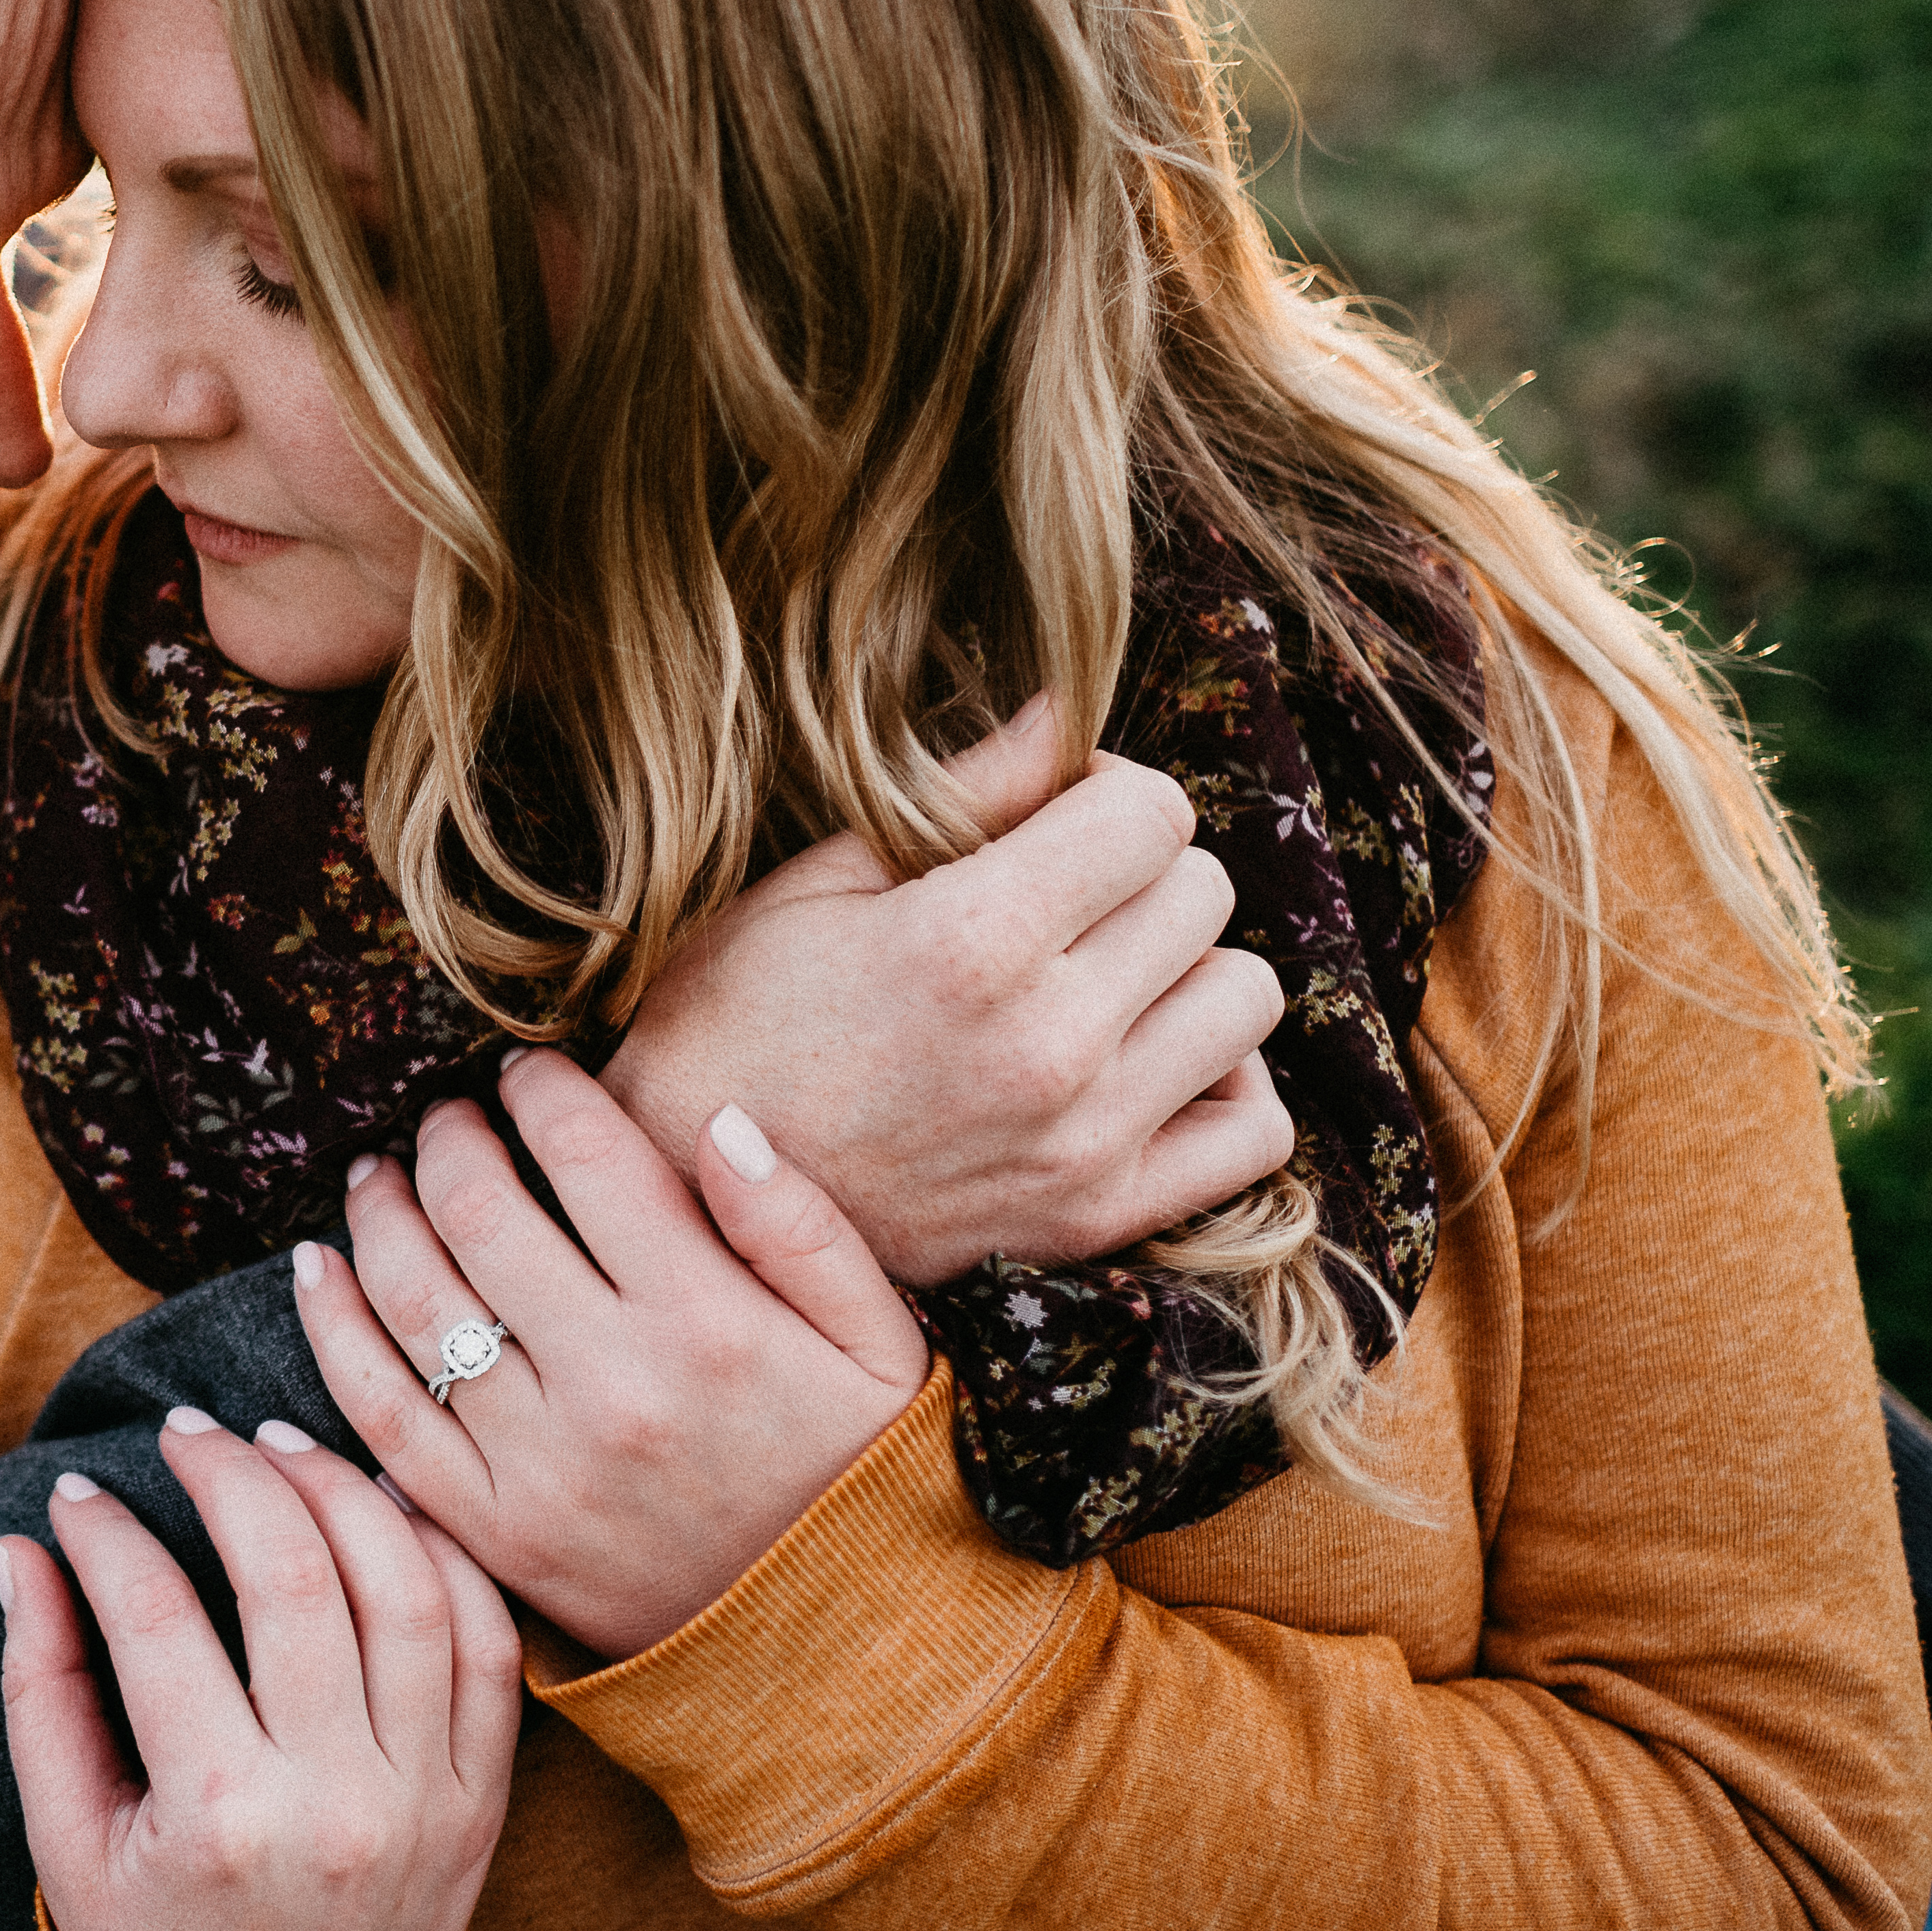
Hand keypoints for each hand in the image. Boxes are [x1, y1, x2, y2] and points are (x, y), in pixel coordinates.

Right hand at [0, 1409, 518, 1930]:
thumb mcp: (66, 1843)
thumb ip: (40, 1689)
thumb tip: (22, 1549)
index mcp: (218, 1818)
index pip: (155, 1614)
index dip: (106, 1533)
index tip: (77, 1493)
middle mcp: (336, 1805)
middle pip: (294, 1574)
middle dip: (232, 1473)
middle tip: (188, 1432)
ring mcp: (427, 1803)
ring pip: (407, 1589)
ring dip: (342, 1490)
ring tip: (281, 1446)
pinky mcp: (484, 1805)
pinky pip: (488, 1647)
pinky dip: (443, 1559)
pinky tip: (385, 1507)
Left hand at [304, 1052, 928, 1659]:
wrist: (841, 1652)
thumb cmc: (858, 1475)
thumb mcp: (878, 1344)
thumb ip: (801, 1227)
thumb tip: (717, 1119)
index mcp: (709, 1320)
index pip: (590, 1158)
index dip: (541, 1091)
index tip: (524, 1071)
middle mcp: (616, 1387)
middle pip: (481, 1216)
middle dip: (447, 1141)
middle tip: (443, 1118)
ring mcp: (545, 1467)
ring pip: (415, 1304)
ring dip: (377, 1218)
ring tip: (377, 1177)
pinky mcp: (499, 1534)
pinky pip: (385, 1419)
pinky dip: (332, 1335)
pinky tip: (316, 1272)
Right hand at [603, 693, 1293, 1283]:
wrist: (678, 1187)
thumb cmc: (729, 1015)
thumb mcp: (817, 878)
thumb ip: (964, 791)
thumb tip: (1069, 712)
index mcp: (972, 938)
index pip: (1151, 812)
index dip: (1106, 793)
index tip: (1058, 815)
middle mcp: (1047, 1042)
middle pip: (1203, 892)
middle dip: (1141, 873)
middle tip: (1066, 897)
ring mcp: (1083, 1140)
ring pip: (1243, 999)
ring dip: (1186, 973)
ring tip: (1106, 980)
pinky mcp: (1096, 1218)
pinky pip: (1253, 1135)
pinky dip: (1224, 1090)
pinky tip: (1154, 1064)